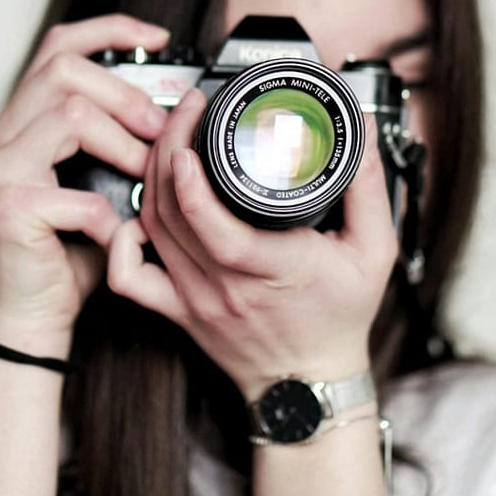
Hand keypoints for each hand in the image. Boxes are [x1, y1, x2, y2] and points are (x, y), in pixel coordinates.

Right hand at [0, 14, 170, 350]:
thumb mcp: (99, 181)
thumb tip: (174, 109)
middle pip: (64, 69)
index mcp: (20, 123)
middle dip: (126, 93)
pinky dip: (110, 214)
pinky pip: (77, 190)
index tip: (158, 39)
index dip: (110, 30)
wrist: (36, 316)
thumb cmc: (72, 249)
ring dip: (124, 143)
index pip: (58, 48)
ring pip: (70, 113)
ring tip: (145, 177)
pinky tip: (118, 233)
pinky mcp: (9, 207)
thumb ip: (116, 140)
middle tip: (160, 129)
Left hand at [108, 89, 397, 397]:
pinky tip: (135, 211)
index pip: (217, 231)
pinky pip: (131, 277)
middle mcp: (225, 286)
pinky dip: (121, 241)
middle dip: (168, 152)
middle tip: (186, 111)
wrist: (309, 384)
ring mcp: (195, 299)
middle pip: (173, 215)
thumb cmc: (339, 318)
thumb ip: (370, 188)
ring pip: (153, 230)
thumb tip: (363, 133)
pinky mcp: (177, 309)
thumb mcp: (373, 251)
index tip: (188, 144)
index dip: (192, 186)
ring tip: (170, 138)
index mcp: (273, 269)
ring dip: (151, 178)